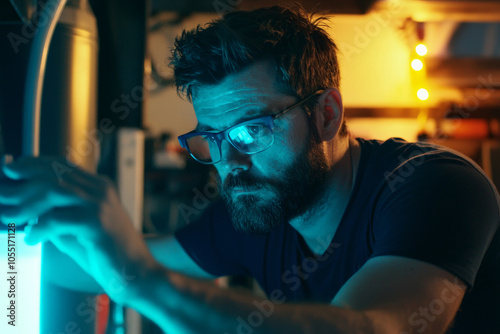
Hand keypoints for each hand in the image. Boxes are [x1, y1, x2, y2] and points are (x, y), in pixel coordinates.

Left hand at [0, 156, 158, 304]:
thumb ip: (56, 215)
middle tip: (2, 195)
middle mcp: (100, 189)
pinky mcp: (98, 223)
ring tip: (10, 217)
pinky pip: (57, 218)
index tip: (10, 170)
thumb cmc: (105, 253)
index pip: (60, 164)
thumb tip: (25, 208)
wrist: (136, 272)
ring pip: (54, 190)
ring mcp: (101, 204)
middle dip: (22, 182)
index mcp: (98, 186)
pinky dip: (38, 228)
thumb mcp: (76, 228)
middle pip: (53, 173)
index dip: (32, 164)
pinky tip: (32, 238)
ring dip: (25, 204)